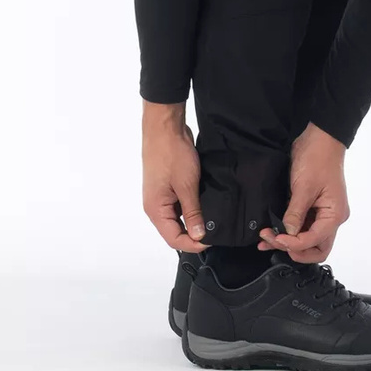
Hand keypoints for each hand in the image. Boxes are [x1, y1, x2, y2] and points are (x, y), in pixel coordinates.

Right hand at [141, 100, 209, 253]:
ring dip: (194, 219)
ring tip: (212, 217)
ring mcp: (161, 196)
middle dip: (195, 234)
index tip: (212, 239)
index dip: (194, 243)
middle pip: (175, 231)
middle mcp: (155, 206)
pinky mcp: (168, 187)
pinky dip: (192, 207)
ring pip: (178, 218)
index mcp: (155, 209)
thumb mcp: (187, 185)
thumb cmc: (170, 151)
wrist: (165, 126)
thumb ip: (193, 212)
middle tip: (215, 230)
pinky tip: (205, 202)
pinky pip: (179, 205)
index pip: (174, 240)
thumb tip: (199, 234)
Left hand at [258, 122, 348, 262]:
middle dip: (294, 250)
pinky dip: (287, 231)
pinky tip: (271, 233)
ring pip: (306, 239)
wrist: (319, 137)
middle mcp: (330, 218)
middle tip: (273, 242)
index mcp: (334, 215)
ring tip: (265, 239)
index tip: (276, 238)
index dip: (294, 244)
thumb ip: (295, 213)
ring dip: (287, 242)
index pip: (314, 240)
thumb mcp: (304, 186)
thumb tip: (287, 234)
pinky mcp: (311, 206)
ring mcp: (321, 213)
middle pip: (315, 247)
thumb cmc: (318, 158)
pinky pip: (301, 225)